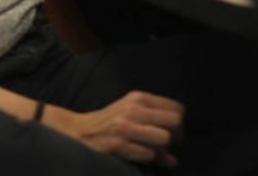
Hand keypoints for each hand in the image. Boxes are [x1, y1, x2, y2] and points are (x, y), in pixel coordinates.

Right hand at [43, 91, 183, 165]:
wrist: (79, 131)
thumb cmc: (110, 123)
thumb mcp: (131, 114)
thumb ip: (154, 126)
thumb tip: (174, 160)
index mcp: (138, 98)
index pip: (176, 108)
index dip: (179, 123)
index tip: (172, 132)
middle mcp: (134, 109)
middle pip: (174, 122)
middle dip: (175, 137)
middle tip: (167, 145)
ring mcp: (126, 127)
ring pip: (164, 138)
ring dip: (161, 149)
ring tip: (153, 151)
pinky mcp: (119, 144)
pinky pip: (149, 154)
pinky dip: (149, 159)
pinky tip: (140, 157)